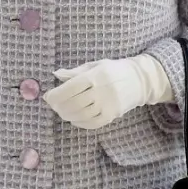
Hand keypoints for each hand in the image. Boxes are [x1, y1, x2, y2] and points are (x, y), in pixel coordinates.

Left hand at [43, 54, 172, 129]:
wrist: (139, 80)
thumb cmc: (113, 70)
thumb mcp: (94, 65)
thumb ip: (74, 72)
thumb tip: (56, 74)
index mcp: (95, 76)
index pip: (71, 87)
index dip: (56, 94)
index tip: (47, 97)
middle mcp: (101, 91)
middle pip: (74, 103)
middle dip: (59, 106)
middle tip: (53, 105)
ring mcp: (108, 105)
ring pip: (82, 114)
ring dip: (67, 115)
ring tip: (61, 112)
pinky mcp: (113, 115)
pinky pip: (93, 123)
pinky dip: (80, 123)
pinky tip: (73, 119)